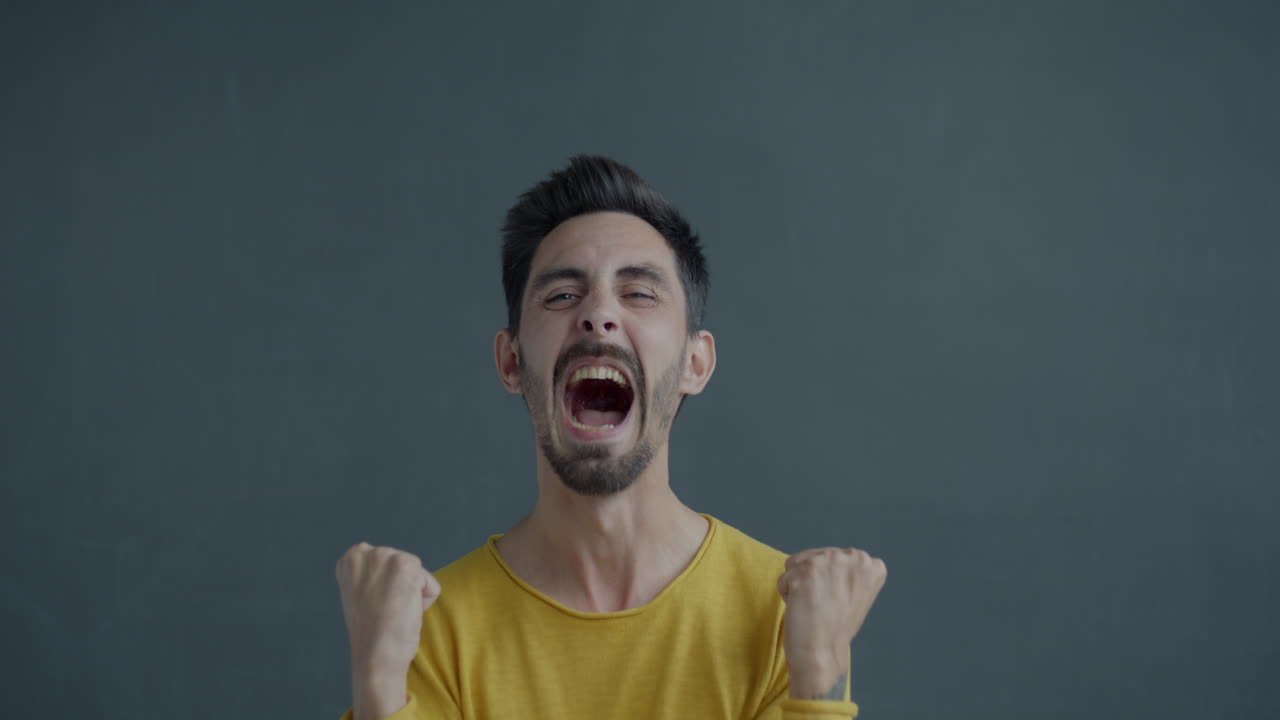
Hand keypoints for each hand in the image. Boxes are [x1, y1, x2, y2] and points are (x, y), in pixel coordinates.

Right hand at [336, 542, 441, 719]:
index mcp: (350, 559)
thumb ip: (372, 576)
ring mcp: (385, 557)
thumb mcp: (361, 596)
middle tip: (384, 611)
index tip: (374, 606)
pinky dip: (425, 602)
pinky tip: (404, 613)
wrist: (375, 657)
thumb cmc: (371, 633)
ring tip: (393, 612)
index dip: (386, 590)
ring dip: (413, 596)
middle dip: (401, 589)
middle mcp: (365, 553)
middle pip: (405, 566)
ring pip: (419, 574)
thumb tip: (392, 576)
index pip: (387, 563)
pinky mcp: (406, 566)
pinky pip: (431, 585)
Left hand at [777, 546, 885, 698]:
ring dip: (799, 585)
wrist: (823, 654)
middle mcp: (852, 556)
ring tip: (814, 606)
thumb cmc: (836, 628)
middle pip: (814, 557)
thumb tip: (829, 559)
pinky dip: (787, 593)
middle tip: (824, 605)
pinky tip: (802, 608)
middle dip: (813, 580)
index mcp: (870, 564)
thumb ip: (847, 572)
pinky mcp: (806, 570)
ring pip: (797, 565)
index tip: (838, 600)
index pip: (834, 557)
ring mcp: (829, 561)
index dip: (829, 581)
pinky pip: (784, 578)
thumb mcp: (856, 593)